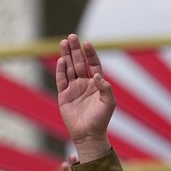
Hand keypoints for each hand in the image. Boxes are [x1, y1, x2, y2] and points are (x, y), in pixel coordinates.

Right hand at [56, 34, 114, 160]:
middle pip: (79, 63)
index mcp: (97, 84)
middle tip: (72, 36)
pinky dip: (61, 70)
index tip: (87, 43)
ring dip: (66, 55)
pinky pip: (61, 80)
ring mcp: (74, 88)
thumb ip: (105, 87)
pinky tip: (61, 60)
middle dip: (75, 50)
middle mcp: (85, 83)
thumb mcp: (109, 103)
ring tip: (63, 42)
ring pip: (69, 68)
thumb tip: (96, 75)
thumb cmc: (101, 119)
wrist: (88, 134)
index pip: (94, 64)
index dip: (90, 54)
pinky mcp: (64, 95)